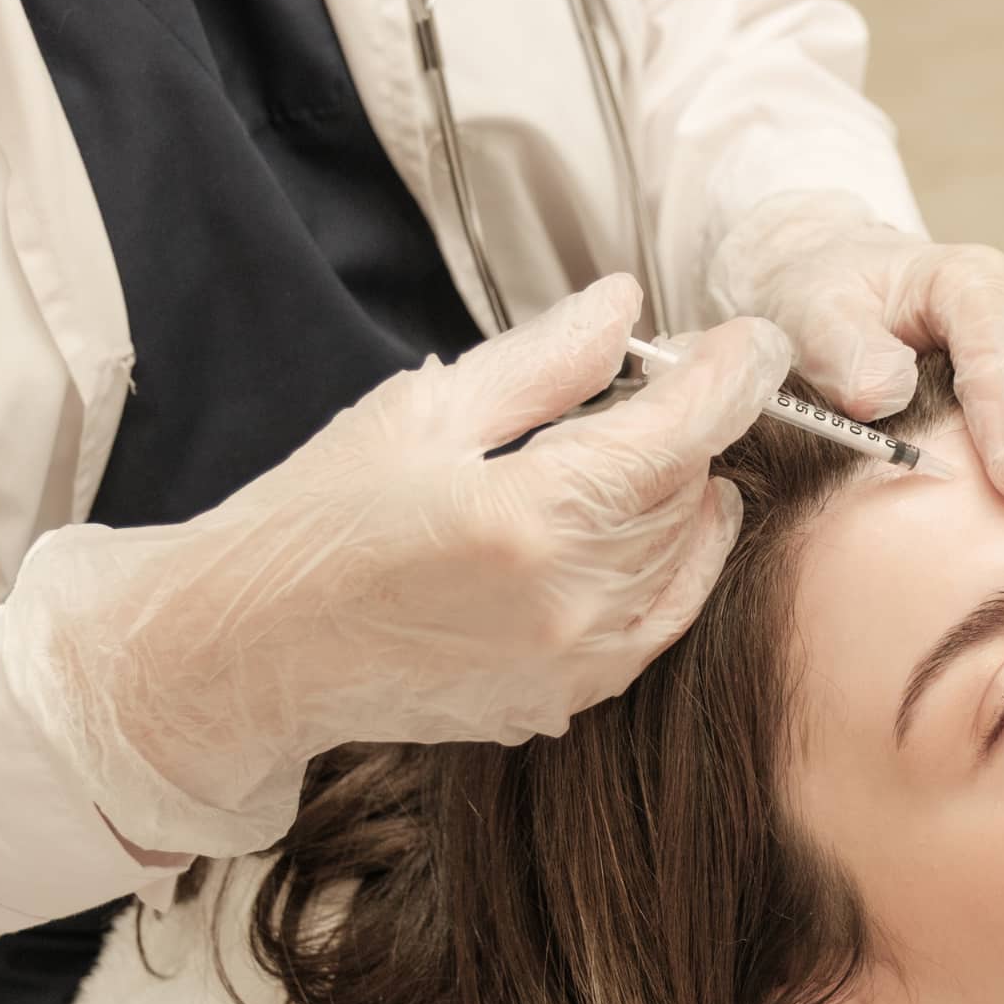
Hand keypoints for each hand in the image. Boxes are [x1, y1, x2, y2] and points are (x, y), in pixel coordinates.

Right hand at [2, 276, 789, 856]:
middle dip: (689, 426)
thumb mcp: (422, 411)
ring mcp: (574, 663)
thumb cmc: (317, 520)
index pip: (681, 433)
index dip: (732, 375)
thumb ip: (543, 361)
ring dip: (679, 494)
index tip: (754, 339)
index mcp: (528, 515)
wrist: (250, 654)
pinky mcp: (568, 700)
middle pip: (690, 490)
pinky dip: (674, 564)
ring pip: (686, 553)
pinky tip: (647, 527)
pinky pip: (664, 619)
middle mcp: (569, 600)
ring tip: (622, 454)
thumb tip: (626, 303)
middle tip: (650, 384)